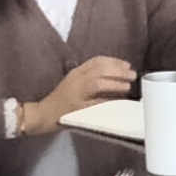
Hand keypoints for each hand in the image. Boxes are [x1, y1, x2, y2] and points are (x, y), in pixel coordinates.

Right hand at [16, 57, 137, 134]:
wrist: (43, 115)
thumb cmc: (60, 100)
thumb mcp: (73, 83)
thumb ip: (89, 78)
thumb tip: (115, 76)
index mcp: (75, 72)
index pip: (96, 61)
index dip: (114, 61)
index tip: (127, 65)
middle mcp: (76, 80)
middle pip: (99, 70)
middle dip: (118, 71)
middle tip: (132, 74)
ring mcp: (76, 94)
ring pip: (98, 83)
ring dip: (115, 83)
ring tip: (127, 86)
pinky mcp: (77, 108)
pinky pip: (96, 103)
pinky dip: (108, 100)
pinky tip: (118, 101)